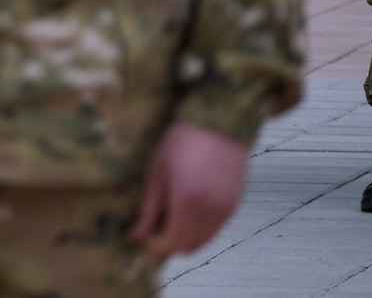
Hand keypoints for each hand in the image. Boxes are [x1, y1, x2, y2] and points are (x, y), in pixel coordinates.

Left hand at [132, 121, 249, 257]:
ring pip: (203, 241)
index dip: (155, 244)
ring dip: (185, 237)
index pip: (173, 242)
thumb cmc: (181, 142)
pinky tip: (187, 210)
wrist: (220, 125)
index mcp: (187, 201)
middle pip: (189, 247)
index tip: (142, 235)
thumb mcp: (157, 172)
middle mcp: (210, 211)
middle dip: (169, 243)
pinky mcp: (234, 207)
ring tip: (169, 217)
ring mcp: (226, 211)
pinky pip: (214, 230)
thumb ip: (148, 208)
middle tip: (153, 227)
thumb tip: (137, 235)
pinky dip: (199, 229)